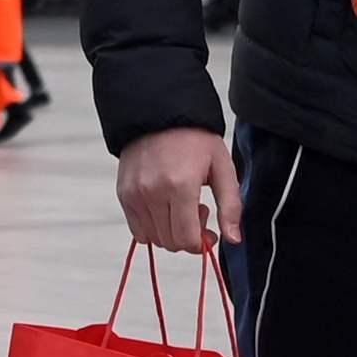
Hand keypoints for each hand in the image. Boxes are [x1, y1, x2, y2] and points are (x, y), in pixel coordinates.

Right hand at [116, 125, 233, 257]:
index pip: (186, 239)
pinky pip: (137, 230)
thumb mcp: (222, 167)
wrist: (160, 114)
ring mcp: (134, 194)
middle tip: (196, 210)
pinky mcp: (123, 194)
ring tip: (178, 206)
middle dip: (187, 236)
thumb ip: (231, 206)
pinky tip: (163, 207)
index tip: (209, 231)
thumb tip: (233, 239)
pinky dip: (152, 227)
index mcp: (180, 186)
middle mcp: (152, 193)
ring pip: (153, 239)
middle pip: (170, 242)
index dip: (201, 243)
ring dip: (169, 231)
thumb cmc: (195, 138)